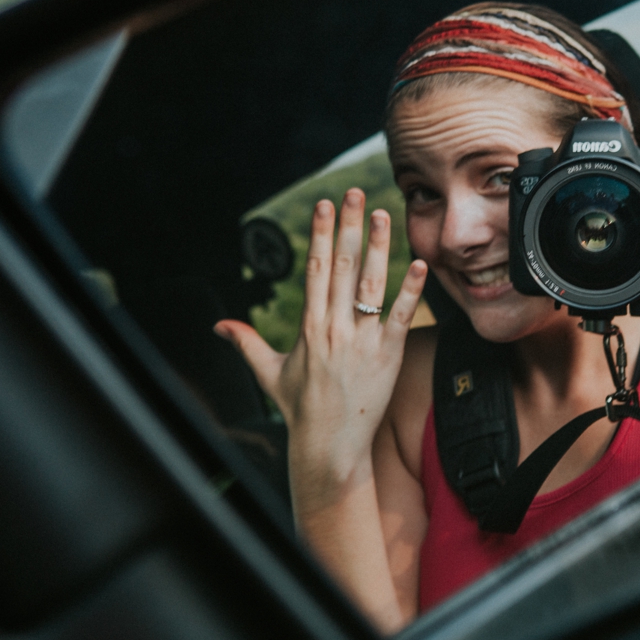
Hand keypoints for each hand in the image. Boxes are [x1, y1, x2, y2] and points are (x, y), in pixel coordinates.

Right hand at [215, 189, 426, 519]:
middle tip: (355, 193)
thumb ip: (246, 344)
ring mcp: (361, 341)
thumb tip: (219, 328)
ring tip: (384, 215)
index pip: (314, 270)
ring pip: (370, 285)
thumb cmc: (301, 410)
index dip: (319, 235)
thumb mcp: (269, 373)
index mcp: (308, 327)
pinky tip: (420, 264)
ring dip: (378, 247)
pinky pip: (401, 316)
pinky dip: (411, 290)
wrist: (329, 446)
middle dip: (348, 227)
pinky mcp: (387, 355)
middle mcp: (333, 328)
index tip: (325, 205)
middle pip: (340, 267)